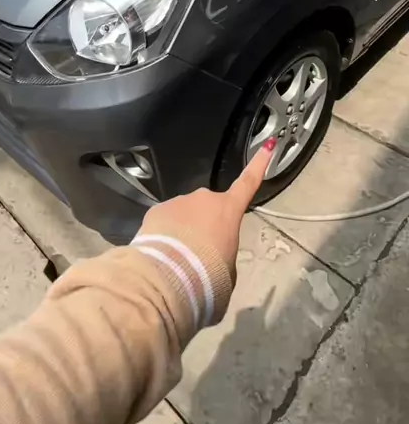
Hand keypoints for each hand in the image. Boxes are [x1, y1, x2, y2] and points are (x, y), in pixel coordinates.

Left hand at [139, 138, 275, 275]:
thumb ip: (225, 255)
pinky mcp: (156, 211)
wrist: (169, 278)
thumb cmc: (209, 276)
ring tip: (179, 261)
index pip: (248, 183)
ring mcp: (178, 202)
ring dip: (184, 233)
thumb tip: (214, 254)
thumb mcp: (228, 272)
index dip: (259, 164)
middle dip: (206, 227)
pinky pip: (165, 222)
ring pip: (184, 216)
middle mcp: (204, 199)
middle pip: (209, 210)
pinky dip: (165, 236)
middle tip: (200, 256)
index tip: (267, 145)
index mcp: (228, 210)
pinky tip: (163, 256)